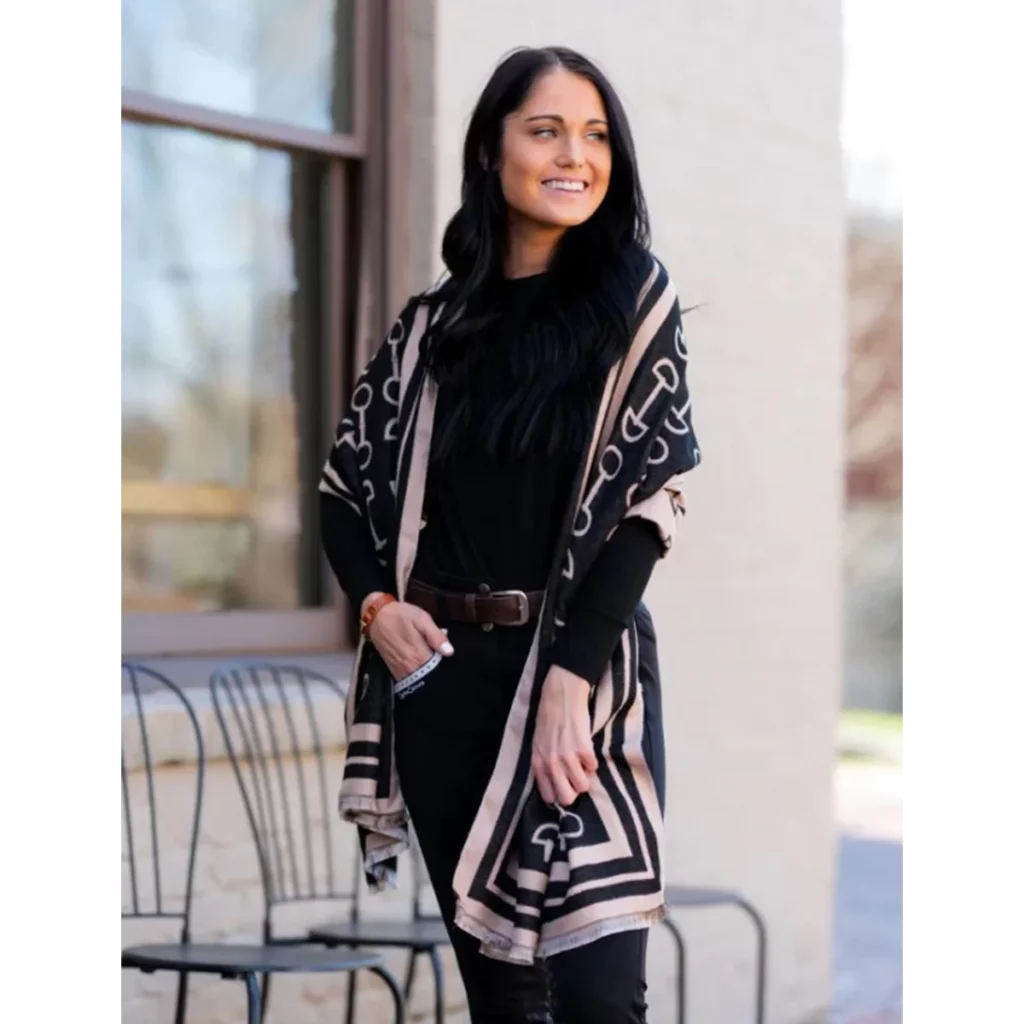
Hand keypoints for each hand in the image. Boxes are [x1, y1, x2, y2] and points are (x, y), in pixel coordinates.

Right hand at [362, 592, 453, 679]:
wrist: (376, 616)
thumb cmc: (400, 615)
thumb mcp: (422, 619)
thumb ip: (436, 636)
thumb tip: (449, 652)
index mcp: (419, 654)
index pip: (439, 669)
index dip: (446, 665)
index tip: (447, 656)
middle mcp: (409, 667)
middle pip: (431, 677)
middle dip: (437, 669)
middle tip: (438, 655)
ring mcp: (400, 671)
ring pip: (420, 681)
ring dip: (428, 673)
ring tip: (429, 658)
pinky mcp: (394, 671)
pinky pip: (409, 680)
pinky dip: (417, 675)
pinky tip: (420, 663)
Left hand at [531, 665, 597, 806]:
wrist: (561, 695)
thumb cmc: (548, 718)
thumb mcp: (538, 743)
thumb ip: (544, 764)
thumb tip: (555, 782)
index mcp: (538, 763)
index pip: (549, 797)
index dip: (558, 794)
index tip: (564, 786)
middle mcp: (551, 764)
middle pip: (567, 798)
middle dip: (573, 790)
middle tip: (575, 777)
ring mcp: (567, 757)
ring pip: (583, 786)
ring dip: (585, 776)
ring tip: (581, 762)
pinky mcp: (584, 749)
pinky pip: (593, 768)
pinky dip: (592, 761)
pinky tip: (586, 750)